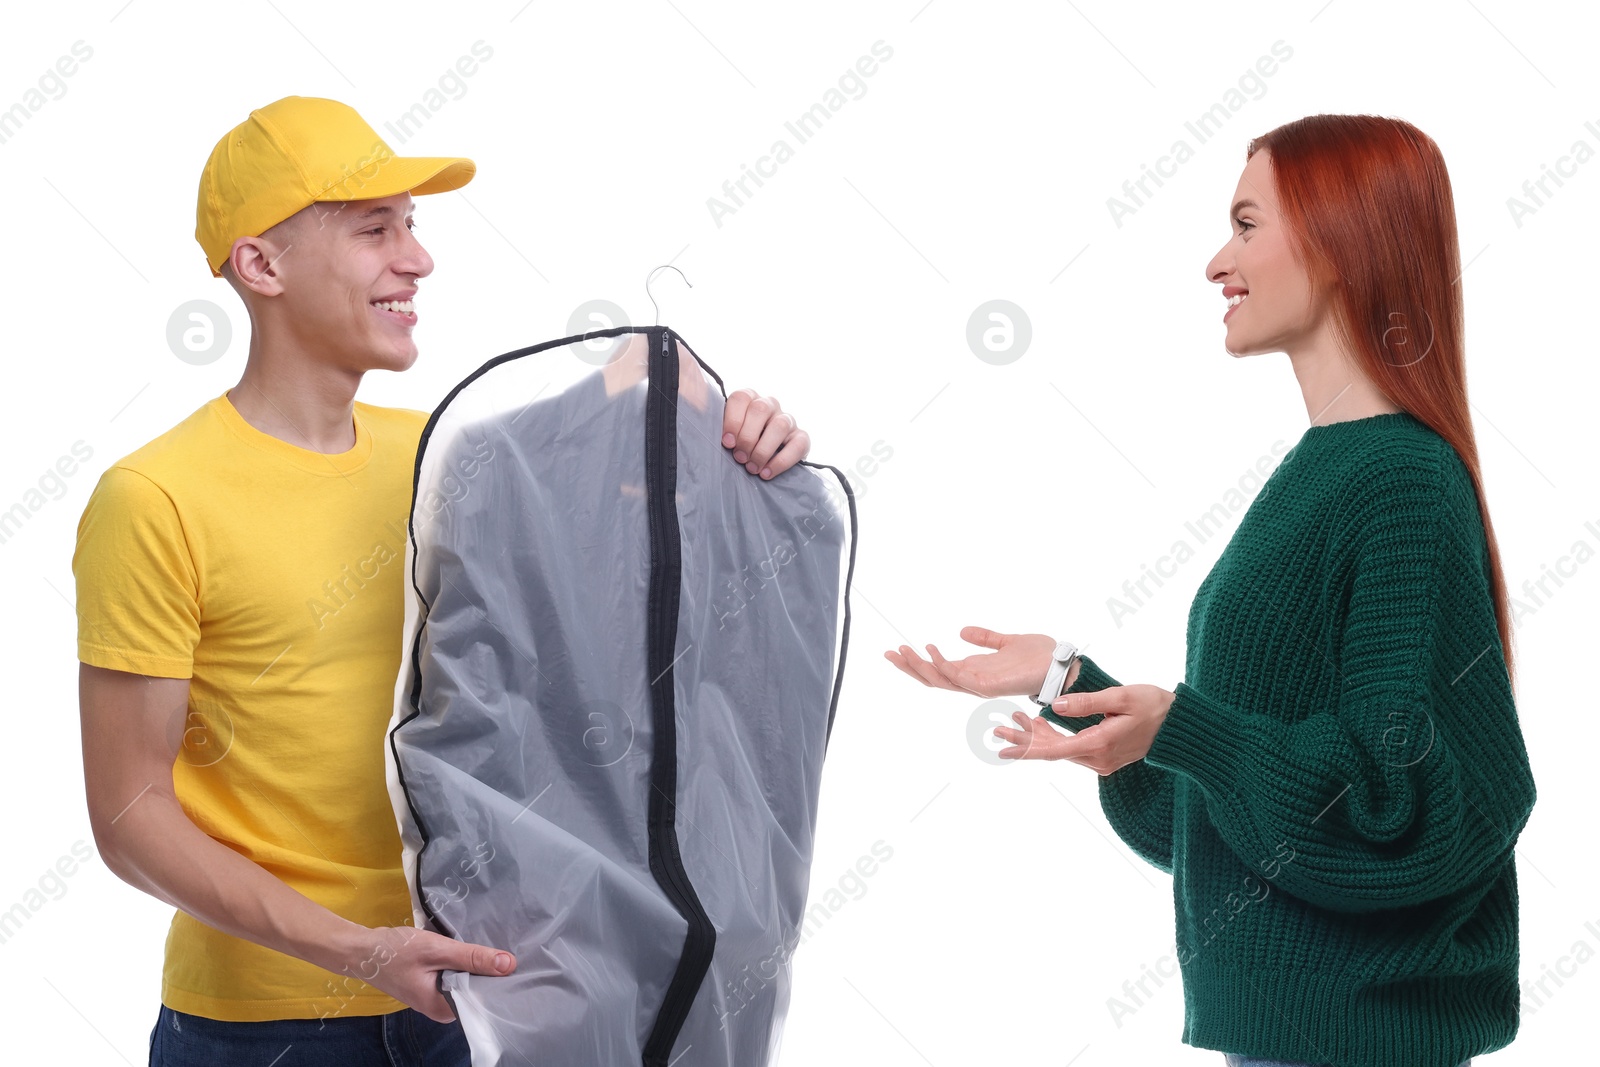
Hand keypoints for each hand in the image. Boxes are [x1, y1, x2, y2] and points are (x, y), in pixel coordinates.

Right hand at [338, 924, 516, 1023]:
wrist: (361, 949)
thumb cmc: (396, 952)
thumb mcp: (437, 950)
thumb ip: (472, 957)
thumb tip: (509, 965)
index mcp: (442, 1009)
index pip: (481, 1001)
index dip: (498, 983)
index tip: (515, 966)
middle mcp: (440, 1009)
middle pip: (475, 993)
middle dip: (487, 974)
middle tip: (508, 952)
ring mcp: (434, 998)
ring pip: (465, 983)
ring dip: (474, 967)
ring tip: (493, 950)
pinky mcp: (430, 986)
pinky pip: (455, 978)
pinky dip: (462, 964)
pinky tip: (471, 952)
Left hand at [722, 388, 808, 477]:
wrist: (764, 462)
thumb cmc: (740, 446)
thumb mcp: (728, 435)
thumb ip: (721, 431)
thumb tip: (714, 438)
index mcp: (749, 399)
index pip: (741, 398)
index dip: (732, 420)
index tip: (727, 442)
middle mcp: (770, 405)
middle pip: (760, 409)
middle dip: (747, 436)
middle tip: (739, 457)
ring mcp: (787, 420)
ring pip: (780, 425)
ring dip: (763, 449)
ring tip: (752, 468)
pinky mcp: (801, 437)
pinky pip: (798, 445)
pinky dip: (781, 461)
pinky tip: (766, 473)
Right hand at [884, 627, 1067, 697]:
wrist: (1060, 665)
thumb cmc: (1038, 656)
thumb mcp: (1005, 641)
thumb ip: (984, 638)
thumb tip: (962, 631)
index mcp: (974, 671)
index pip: (938, 670)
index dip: (916, 662)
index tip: (897, 649)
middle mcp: (972, 681)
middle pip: (932, 678)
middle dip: (909, 667)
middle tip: (888, 653)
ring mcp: (978, 685)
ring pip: (940, 680)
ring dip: (919, 667)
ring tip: (902, 651)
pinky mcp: (988, 685)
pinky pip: (959, 677)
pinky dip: (943, 664)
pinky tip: (932, 650)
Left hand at [993, 684, 1176, 774]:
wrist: (1179, 727)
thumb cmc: (1154, 706)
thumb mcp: (1120, 697)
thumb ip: (1087, 702)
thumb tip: (1054, 704)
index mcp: (1099, 745)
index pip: (1054, 751)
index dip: (1026, 748)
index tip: (1002, 747)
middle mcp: (1098, 760)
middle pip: (1052, 752)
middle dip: (1024, 739)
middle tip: (997, 728)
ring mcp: (1102, 762)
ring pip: (1060, 750)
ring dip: (1038, 737)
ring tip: (1014, 719)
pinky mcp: (1104, 757)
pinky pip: (1072, 749)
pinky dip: (1054, 738)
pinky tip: (1040, 724)